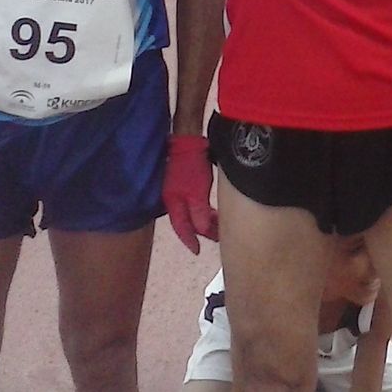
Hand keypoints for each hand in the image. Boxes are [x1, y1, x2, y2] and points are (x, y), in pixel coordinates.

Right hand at [162, 134, 218, 252]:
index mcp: (173, 203)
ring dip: (204, 221)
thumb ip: (199, 212)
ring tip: (217, 225)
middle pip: (187, 222)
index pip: (181, 228)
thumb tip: (201, 230)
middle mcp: (173, 200)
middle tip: (216, 237)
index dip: (190, 241)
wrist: (188, 140)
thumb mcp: (197, 191)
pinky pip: (193, 204)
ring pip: (191, 213)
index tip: (197, 251)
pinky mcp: (184, 183)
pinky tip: (211, 212)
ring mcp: (178, 191)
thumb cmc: (192, 165)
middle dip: (201, 231)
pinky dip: (203, 211)